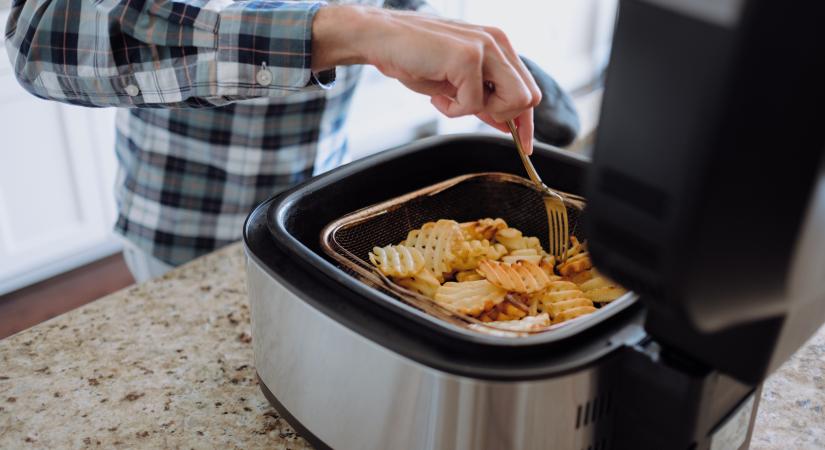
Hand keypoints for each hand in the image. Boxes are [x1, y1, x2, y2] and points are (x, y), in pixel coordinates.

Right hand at [312, 6, 541, 153]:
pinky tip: (437, 94)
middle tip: (469, 109)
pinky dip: (452, 109)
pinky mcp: (468, 57)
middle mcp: (497, 42)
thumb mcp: (456, 83)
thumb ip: (484, 99)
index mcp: (498, 45)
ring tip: (452, 99)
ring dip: (480, 111)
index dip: (526, 122)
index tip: (524, 145)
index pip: (528, 88)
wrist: (381, 39)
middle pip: (528, 98)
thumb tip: (507, 124)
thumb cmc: (414, 58)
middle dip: (502, 116)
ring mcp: (485, 47)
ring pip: (513, 101)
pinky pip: (474, 104)